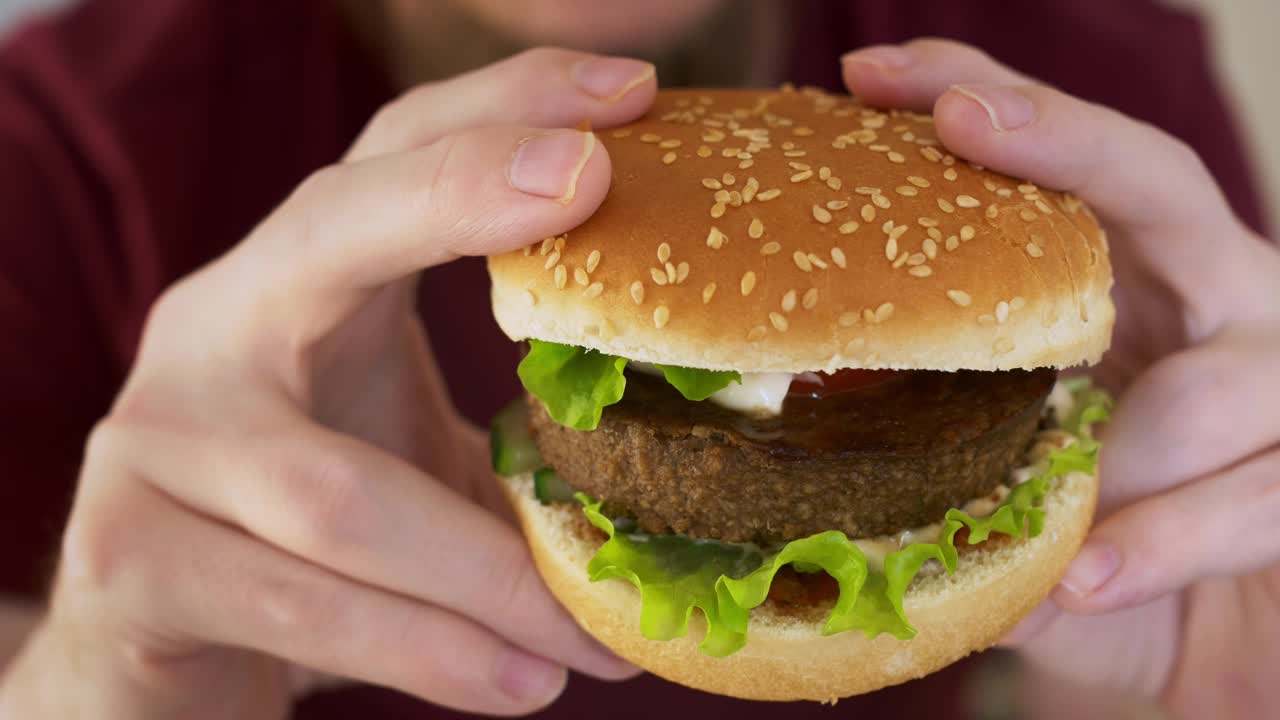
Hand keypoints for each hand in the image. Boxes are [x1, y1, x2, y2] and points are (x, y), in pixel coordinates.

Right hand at [0, 48, 655, 718]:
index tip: (629, 91)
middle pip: (329, 230)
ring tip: (600, 635)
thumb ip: (509, 444)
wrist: (149, 663)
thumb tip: (698, 461)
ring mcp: (152, 443)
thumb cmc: (307, 546)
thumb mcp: (410, 463)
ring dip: (489, 569)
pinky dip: (427, 651)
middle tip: (590, 179)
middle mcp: (210, 334)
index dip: (501, 105)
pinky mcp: (128, 560)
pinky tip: (522, 686)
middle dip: (457, 195)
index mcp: (290, 290)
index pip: (388, 156)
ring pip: (337, 489)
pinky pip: (299, 604)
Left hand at [842, 39, 1279, 717]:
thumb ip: (932, 422)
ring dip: (1123, 433)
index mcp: (1130, 281)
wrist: (1194, 648)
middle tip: (959, 120)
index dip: (982, 100)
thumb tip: (770, 411)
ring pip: (1221, 379)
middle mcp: (1211, 299)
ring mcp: (1272, 383)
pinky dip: (1166, 543)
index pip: (1064, 162)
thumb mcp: (996, 465)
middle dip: (1061, 144)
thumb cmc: (1081, 541)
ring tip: (1037, 482)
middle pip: (1159, 187)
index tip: (875, 76)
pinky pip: (1258, 501)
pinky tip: (1086, 579)